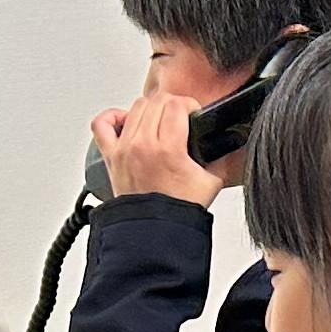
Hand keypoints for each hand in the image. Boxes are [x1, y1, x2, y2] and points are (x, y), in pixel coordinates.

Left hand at [92, 89, 221, 206]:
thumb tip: (228, 141)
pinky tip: (126, 122)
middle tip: (180, 118)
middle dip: (173, 105)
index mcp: (168, 149)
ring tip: (159, 121)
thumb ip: (221, 157)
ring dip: (150, 108)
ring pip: (135, 106)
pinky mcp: (111, 156)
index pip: (177, 104)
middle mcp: (143, 145)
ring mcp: (124, 149)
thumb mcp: (212, 180)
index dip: (190, 105)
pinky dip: (112, 116)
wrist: (155, 230)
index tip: (193, 114)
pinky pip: (102, 124)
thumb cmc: (178, 209)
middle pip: (157, 101)